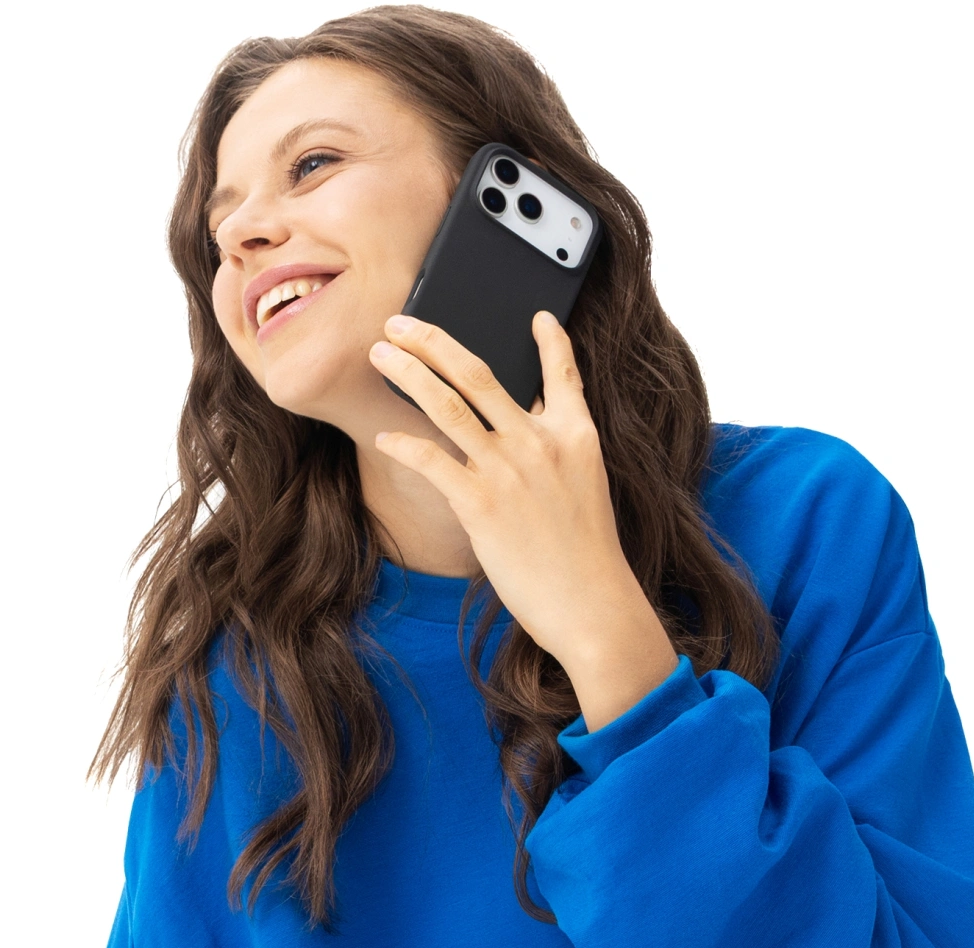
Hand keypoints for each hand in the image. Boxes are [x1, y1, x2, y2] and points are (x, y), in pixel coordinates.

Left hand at [370, 312, 679, 731]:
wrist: (592, 604)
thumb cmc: (587, 560)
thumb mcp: (587, 493)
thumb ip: (559, 458)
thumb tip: (530, 435)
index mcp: (576, 436)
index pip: (563, 374)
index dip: (551, 342)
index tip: (538, 317)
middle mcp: (540, 442)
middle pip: (479, 373)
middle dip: (433, 340)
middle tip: (400, 321)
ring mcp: (509, 469)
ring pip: (448, 403)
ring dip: (408, 372)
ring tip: (380, 354)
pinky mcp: (480, 503)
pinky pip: (432, 460)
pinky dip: (404, 445)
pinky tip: (386, 438)